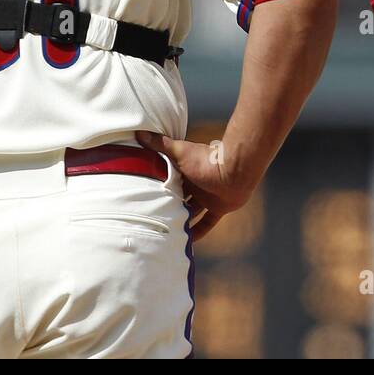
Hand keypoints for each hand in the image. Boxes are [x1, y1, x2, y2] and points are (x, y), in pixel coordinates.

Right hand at [136, 131, 255, 241]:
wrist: (234, 170)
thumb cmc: (206, 159)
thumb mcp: (179, 152)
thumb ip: (160, 144)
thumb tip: (139, 132)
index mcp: (185, 172)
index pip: (167, 182)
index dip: (156, 190)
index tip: (141, 200)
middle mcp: (195, 185)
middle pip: (178, 199)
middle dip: (167, 207)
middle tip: (150, 221)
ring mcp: (207, 197)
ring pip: (191, 212)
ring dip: (181, 221)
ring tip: (164, 234)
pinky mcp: (218, 208)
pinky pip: (207, 223)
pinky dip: (199, 232)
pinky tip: (188, 243)